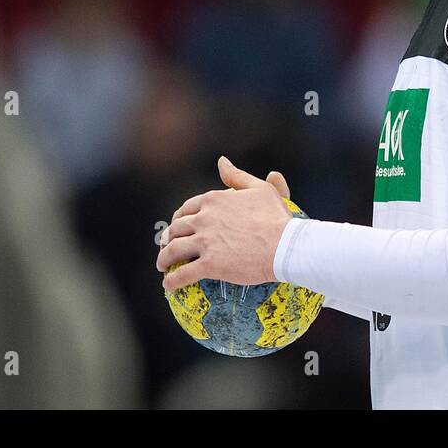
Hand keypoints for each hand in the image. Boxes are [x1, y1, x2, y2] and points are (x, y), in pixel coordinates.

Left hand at [156, 156, 293, 289]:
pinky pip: (182, 274)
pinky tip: (168, 286)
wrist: (285, 245)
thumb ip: (236, 176)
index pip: (187, 208)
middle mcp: (204, 218)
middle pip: (176, 229)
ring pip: (173, 251)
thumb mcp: (259, 189)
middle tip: (168, 247)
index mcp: (214, 200)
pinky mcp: (209, 264)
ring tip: (162, 267)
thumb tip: (221, 161)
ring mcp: (205, 242)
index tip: (179, 227)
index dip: (179, 219)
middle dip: (168, 238)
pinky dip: (172, 281)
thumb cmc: (277, 217)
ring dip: (163, 259)